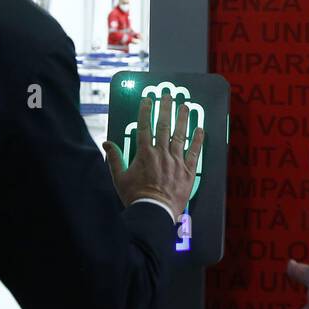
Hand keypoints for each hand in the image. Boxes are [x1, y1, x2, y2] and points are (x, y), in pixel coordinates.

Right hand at [103, 96, 202, 219]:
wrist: (154, 213)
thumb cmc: (136, 197)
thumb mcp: (120, 178)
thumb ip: (115, 159)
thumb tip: (107, 144)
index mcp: (144, 154)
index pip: (144, 126)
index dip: (145, 111)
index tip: (147, 99)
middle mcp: (161, 154)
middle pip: (164, 126)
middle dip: (165, 108)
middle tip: (168, 95)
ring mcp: (176, 161)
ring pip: (180, 135)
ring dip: (182, 119)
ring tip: (185, 107)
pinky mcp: (188, 172)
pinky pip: (194, 153)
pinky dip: (198, 141)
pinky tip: (200, 130)